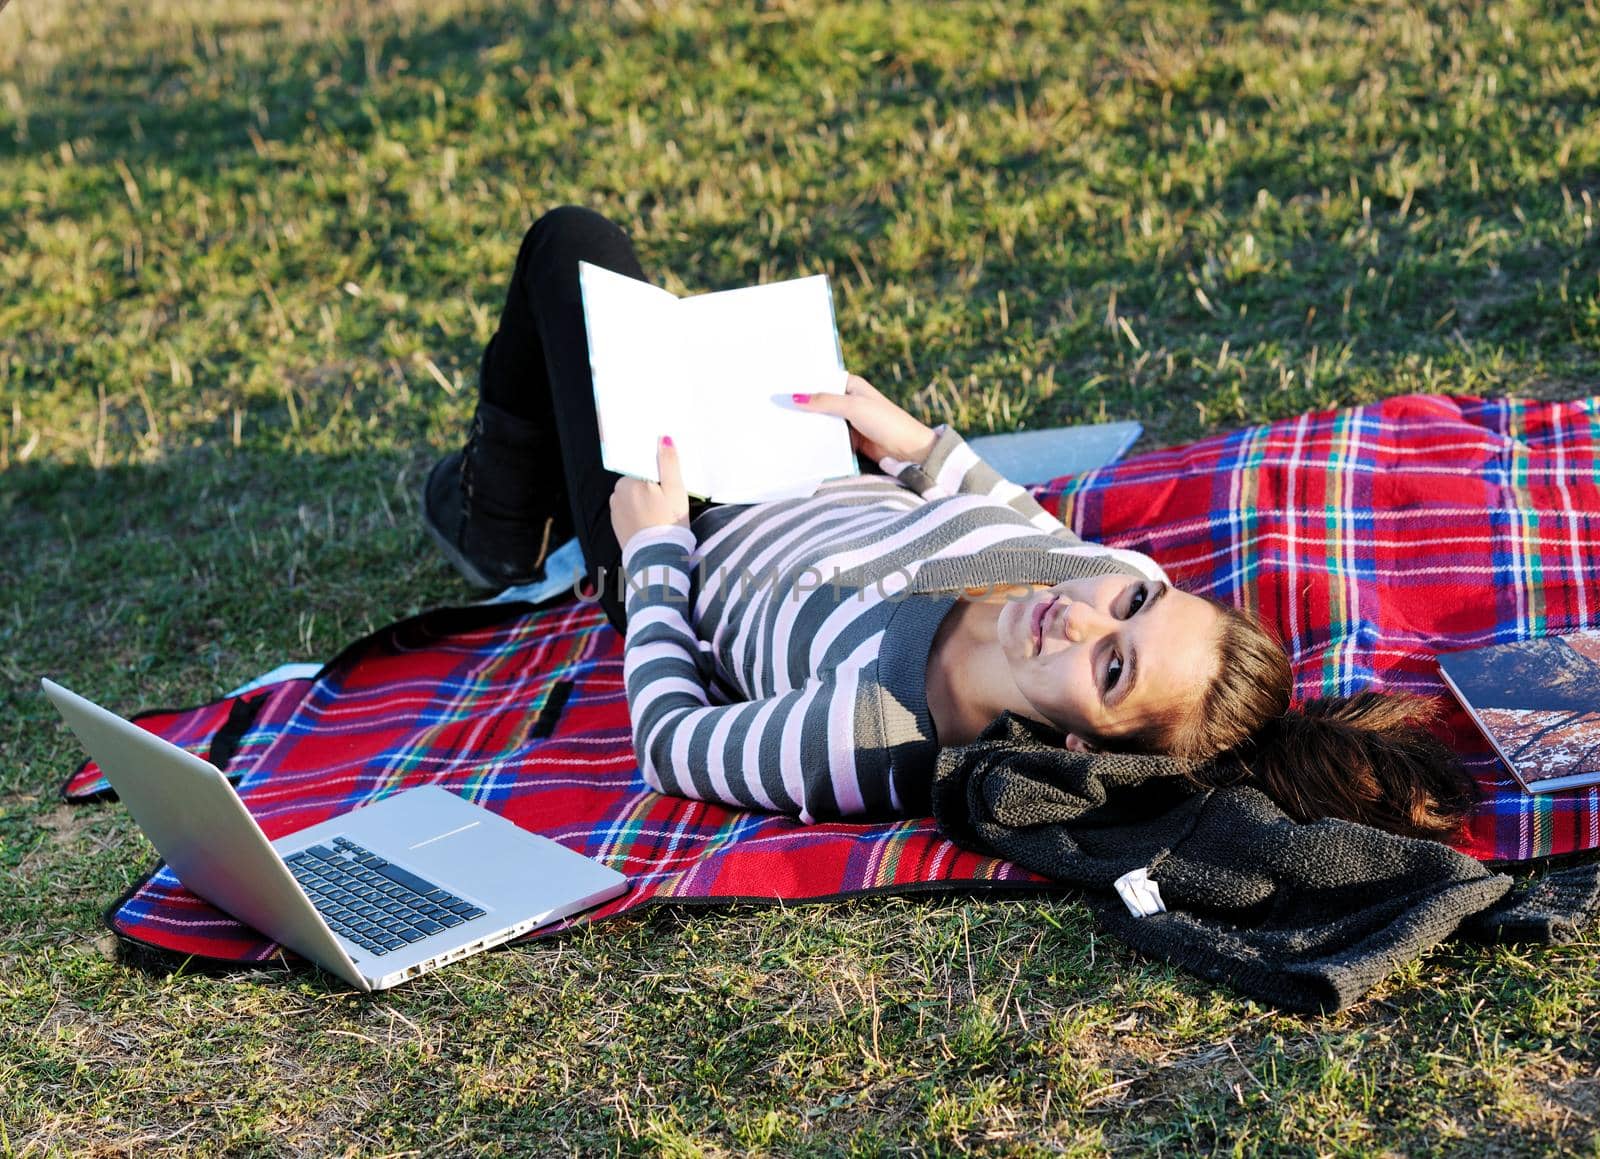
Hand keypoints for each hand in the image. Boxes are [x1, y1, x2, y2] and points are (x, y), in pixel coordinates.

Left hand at [610, 436, 690, 550]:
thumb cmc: (669, 521)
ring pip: (633, 498)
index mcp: (628, 482)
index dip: (657, 473)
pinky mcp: (617, 526)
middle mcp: (616, 494)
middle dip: (651, 487)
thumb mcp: (675, 489)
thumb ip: (669, 462)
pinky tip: (652, 522)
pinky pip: (630, 513)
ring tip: (661, 513)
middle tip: (667, 500)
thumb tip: (664, 439)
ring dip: (645, 501)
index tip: (667, 483)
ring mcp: (615, 511)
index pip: (642, 468)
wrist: (659, 557)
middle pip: (637, 482)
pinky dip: (639, 514)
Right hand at [791, 374, 936, 465]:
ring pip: (822, 421)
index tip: (779, 385)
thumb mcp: (854, 407)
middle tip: (774, 406)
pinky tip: (798, 440)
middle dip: (801, 406)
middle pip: (819, 402)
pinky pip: (828, 437)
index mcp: (851, 385)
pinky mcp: (849, 439)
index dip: (802, 383)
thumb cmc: (886, 421)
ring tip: (780, 424)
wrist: (908, 450)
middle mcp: (848, 401)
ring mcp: (848, 421)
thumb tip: (795, 397)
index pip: (821, 381)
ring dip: (807, 424)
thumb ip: (824, 402)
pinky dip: (817, 439)